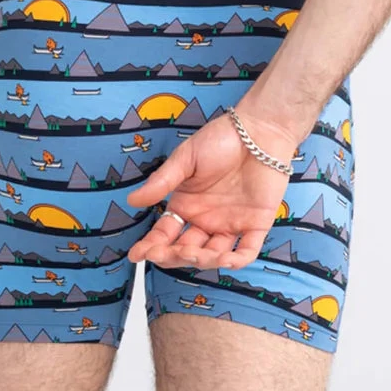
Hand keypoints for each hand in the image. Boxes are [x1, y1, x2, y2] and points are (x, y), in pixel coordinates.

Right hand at [124, 105, 304, 270]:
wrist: (258, 130)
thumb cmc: (220, 139)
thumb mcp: (185, 158)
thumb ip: (162, 182)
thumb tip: (132, 200)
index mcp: (186, 204)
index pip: (165, 233)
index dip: (151, 246)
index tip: (137, 254)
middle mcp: (206, 219)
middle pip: (186, 249)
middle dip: (172, 255)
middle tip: (162, 252)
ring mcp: (230, 224)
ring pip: (213, 255)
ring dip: (201, 260)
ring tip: (191, 253)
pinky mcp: (256, 225)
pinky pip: (246, 251)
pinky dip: (236, 260)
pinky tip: (224, 260)